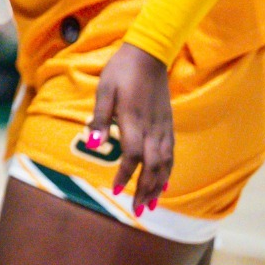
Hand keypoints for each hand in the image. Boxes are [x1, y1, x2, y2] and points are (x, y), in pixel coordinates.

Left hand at [86, 44, 173, 212]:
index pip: (132, 156)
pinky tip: (164, 181)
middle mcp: (152, 128)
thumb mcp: (104, 90)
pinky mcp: (168, 124)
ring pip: (165, 163)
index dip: (125, 175)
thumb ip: (99, 118)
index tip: (116, 190)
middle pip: (153, 166)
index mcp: (134, 120)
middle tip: (138, 210)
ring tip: (151, 203)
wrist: (149, 54)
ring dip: (159, 185)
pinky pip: (171, 153)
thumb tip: (93, 144)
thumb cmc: (121, 71)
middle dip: (146, 190)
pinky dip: (168, 170)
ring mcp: (163, 127)